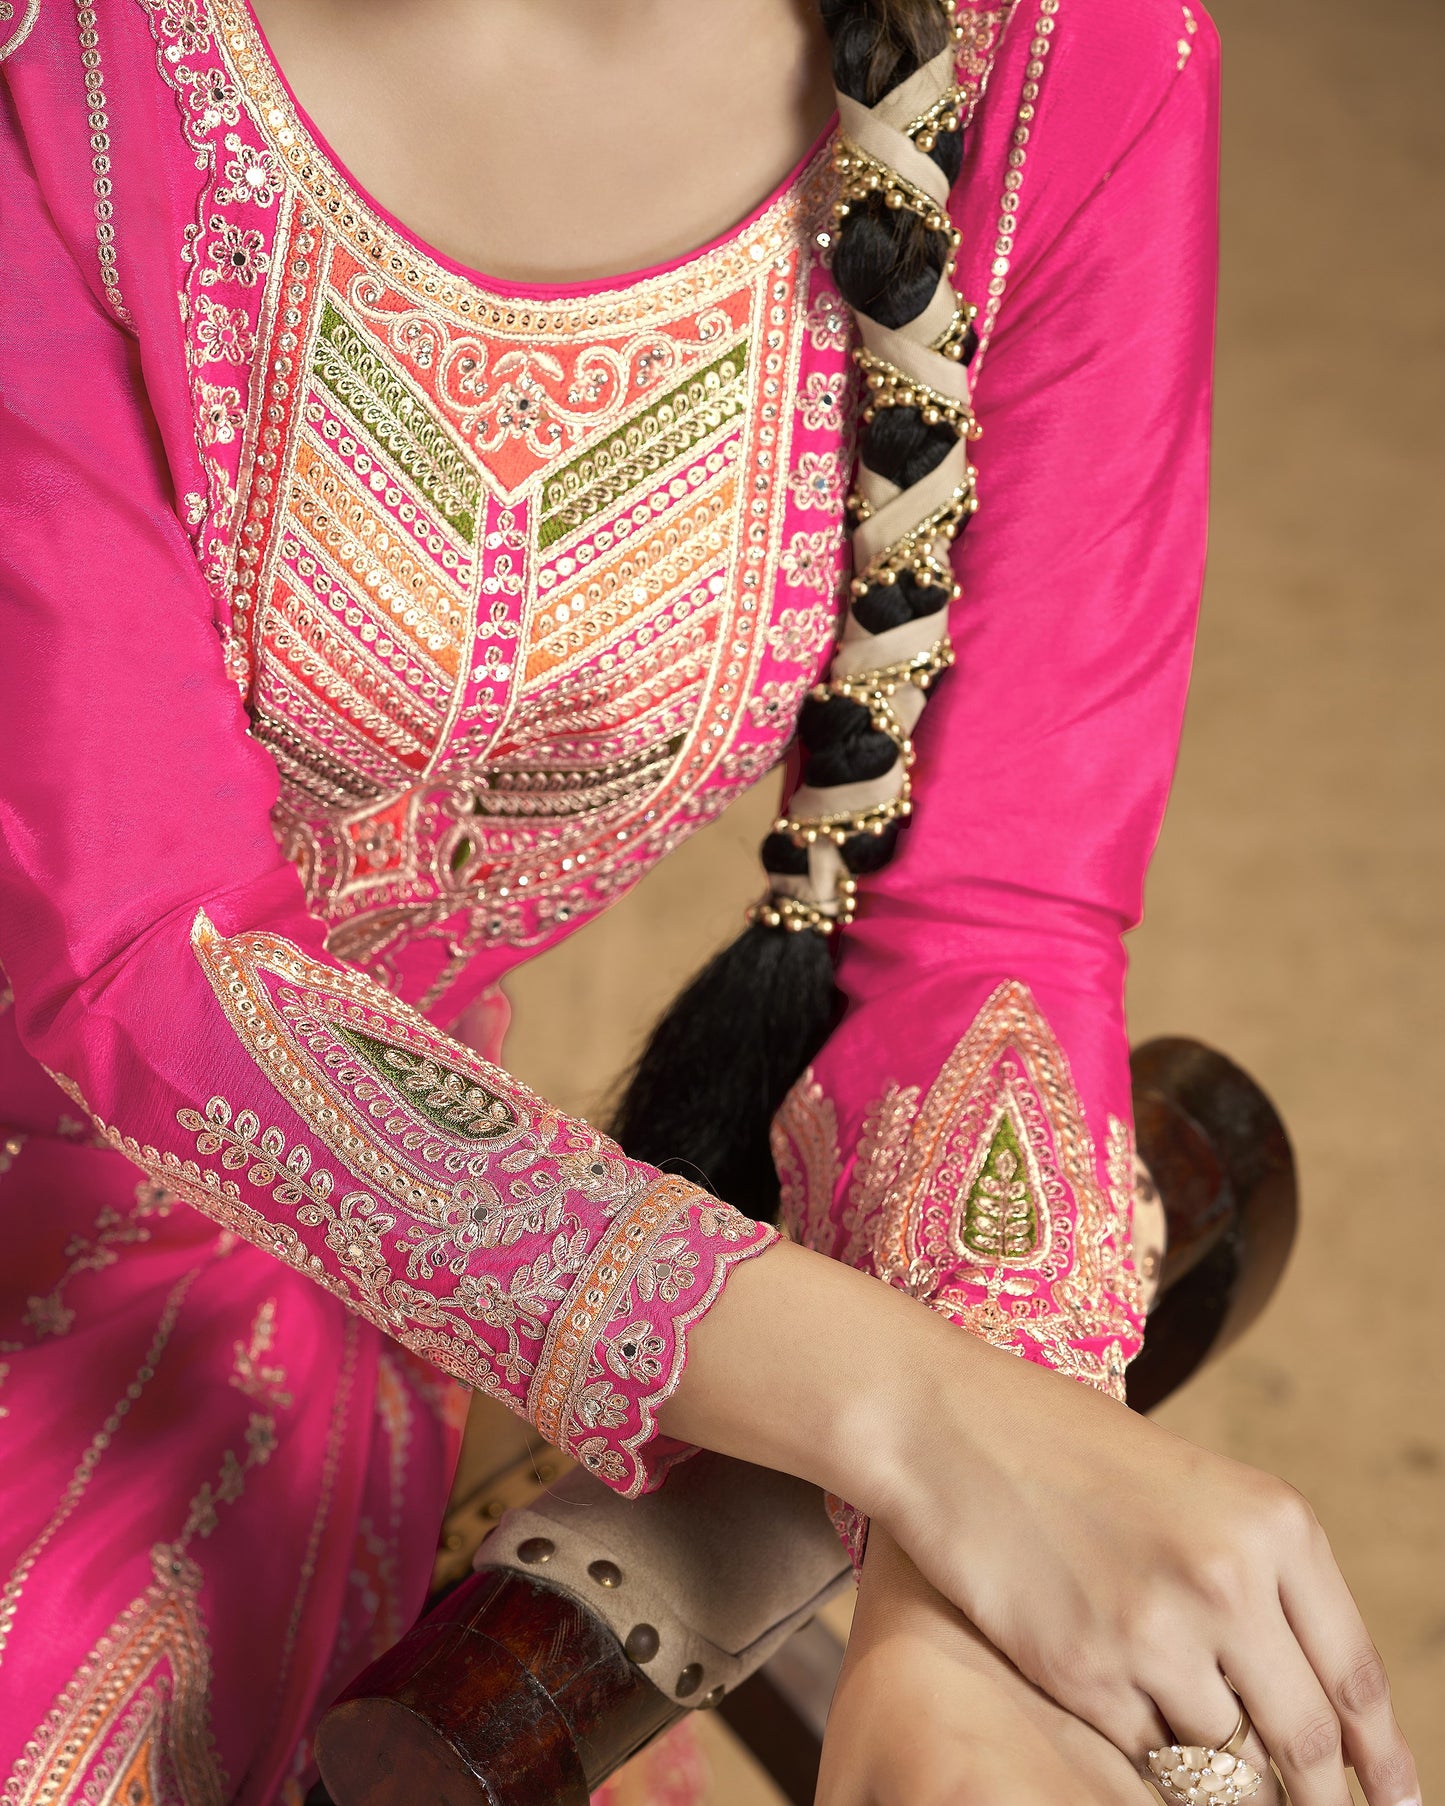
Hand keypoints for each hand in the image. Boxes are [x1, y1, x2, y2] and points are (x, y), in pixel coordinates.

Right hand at [663, 1240, 1419, 1805]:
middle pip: (1304, 1741)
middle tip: (1296, 1805)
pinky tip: (1105, 1689)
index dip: (1380, 1757)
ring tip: (1171, 1717)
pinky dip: (1133, 1742)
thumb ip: (1257, 1575)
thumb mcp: (1192, 1488)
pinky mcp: (1084, 1671)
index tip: (1391, 1798)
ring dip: (1207, 1762)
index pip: (1356, 1677)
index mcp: (1274, 1523)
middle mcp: (1230, 1579)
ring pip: (1222, 1761)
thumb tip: (1307, 1693)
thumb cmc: (1064, 1445)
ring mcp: (1156, 1630)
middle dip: (1306, 1791)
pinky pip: (1139, 1750)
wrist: (947, 1423)